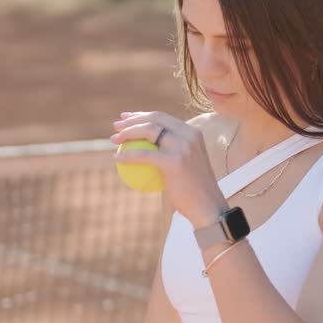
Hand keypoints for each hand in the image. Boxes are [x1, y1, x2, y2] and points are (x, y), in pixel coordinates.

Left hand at [111, 111, 229, 226]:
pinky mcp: (175, 162)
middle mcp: (189, 135)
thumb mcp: (186, 166)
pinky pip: (144, 154)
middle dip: (132, 119)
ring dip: (127, 132)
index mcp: (193, 133)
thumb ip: (171, 153)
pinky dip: (128, 155)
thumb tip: (145, 147)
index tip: (126, 119)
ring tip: (114, 140)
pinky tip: (116, 158)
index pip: (163, 117)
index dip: (142, 115)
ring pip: (148, 131)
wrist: (207, 207)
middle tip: (116, 126)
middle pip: (154, 119)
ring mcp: (183, 147)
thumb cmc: (194, 192)